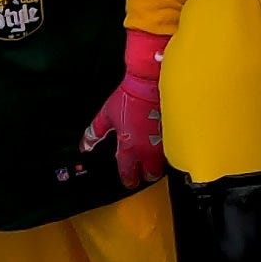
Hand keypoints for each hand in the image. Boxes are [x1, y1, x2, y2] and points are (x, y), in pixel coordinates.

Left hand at [82, 29, 167, 187]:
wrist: (151, 81)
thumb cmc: (129, 96)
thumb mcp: (106, 115)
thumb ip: (94, 133)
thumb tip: (84, 146)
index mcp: (129, 148)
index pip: (129, 174)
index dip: (129, 179)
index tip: (129, 180)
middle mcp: (148, 149)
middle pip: (151, 174)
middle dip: (148, 174)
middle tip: (144, 169)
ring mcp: (164, 142)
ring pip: (165, 162)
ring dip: (160, 162)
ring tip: (155, 156)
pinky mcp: (176, 131)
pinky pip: (174, 147)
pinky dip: (169, 147)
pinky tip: (165, 140)